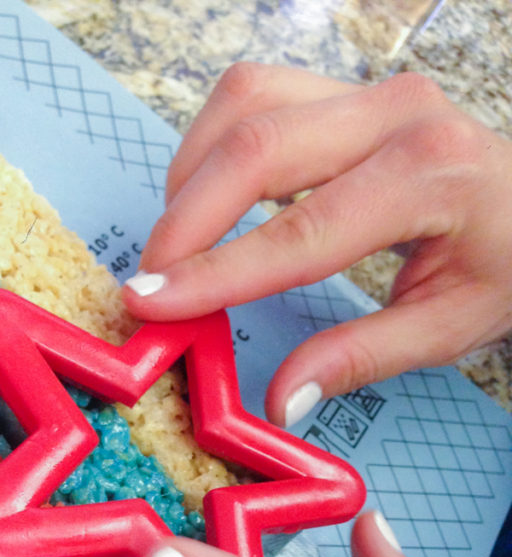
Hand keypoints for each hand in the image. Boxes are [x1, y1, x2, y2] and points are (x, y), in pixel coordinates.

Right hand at [122, 65, 511, 426]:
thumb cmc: (500, 264)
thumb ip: (358, 359)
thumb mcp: (445, 327)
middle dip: (185, 219)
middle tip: (147, 281)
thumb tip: (278, 400)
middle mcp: (397, 116)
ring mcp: (369, 91)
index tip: (150, 301)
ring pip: (245, 103)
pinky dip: (212, 147)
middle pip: (257, 146)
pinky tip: (206, 200)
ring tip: (176, 245)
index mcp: (429, 178)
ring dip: (191, 174)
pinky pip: (254, 96)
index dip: (215, 272)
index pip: (298, 232)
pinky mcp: (345, 88)